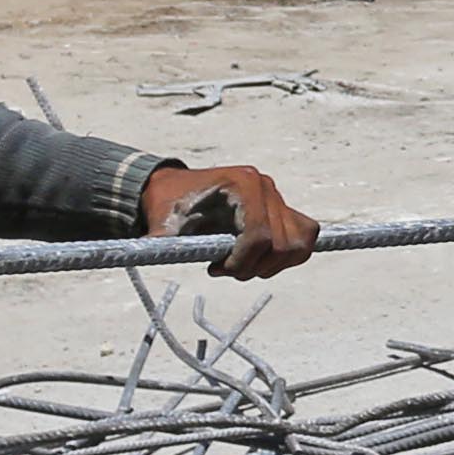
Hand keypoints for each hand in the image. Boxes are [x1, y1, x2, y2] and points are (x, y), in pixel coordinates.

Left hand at [145, 162, 319, 279]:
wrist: (175, 189)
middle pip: (282, 244)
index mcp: (242, 184)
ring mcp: (276, 197)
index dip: (243, 262)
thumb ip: (163, 243)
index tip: (217, 270)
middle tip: (226, 271)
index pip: (260, 234)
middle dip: (255, 267)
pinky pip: (303, 235)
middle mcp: (265, 187)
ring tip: (243, 267)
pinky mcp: (281, 209)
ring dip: (273, 265)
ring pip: (299, 243)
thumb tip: (150, 260)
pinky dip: (288, 256)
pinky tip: (259, 261)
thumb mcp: (164, 225)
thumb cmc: (170, 206)